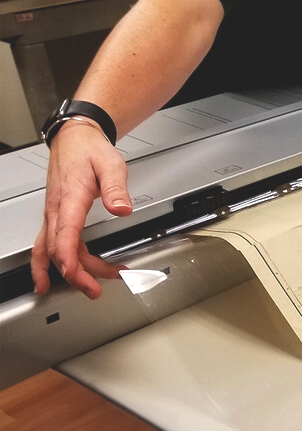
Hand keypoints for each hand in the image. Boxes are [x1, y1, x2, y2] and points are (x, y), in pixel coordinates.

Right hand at [32, 121, 130, 298]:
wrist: (75, 139)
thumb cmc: (90, 151)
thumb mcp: (111, 164)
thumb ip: (116, 188)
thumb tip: (123, 209)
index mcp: (70, 198)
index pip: (64, 232)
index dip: (68, 256)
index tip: (74, 272)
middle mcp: (57, 210)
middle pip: (59, 249)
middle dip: (75, 273)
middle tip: (95, 290)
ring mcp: (54, 215)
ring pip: (54, 251)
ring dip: (71, 272)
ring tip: (92, 288)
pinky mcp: (57, 217)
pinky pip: (50, 245)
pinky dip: (52, 264)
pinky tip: (54, 279)